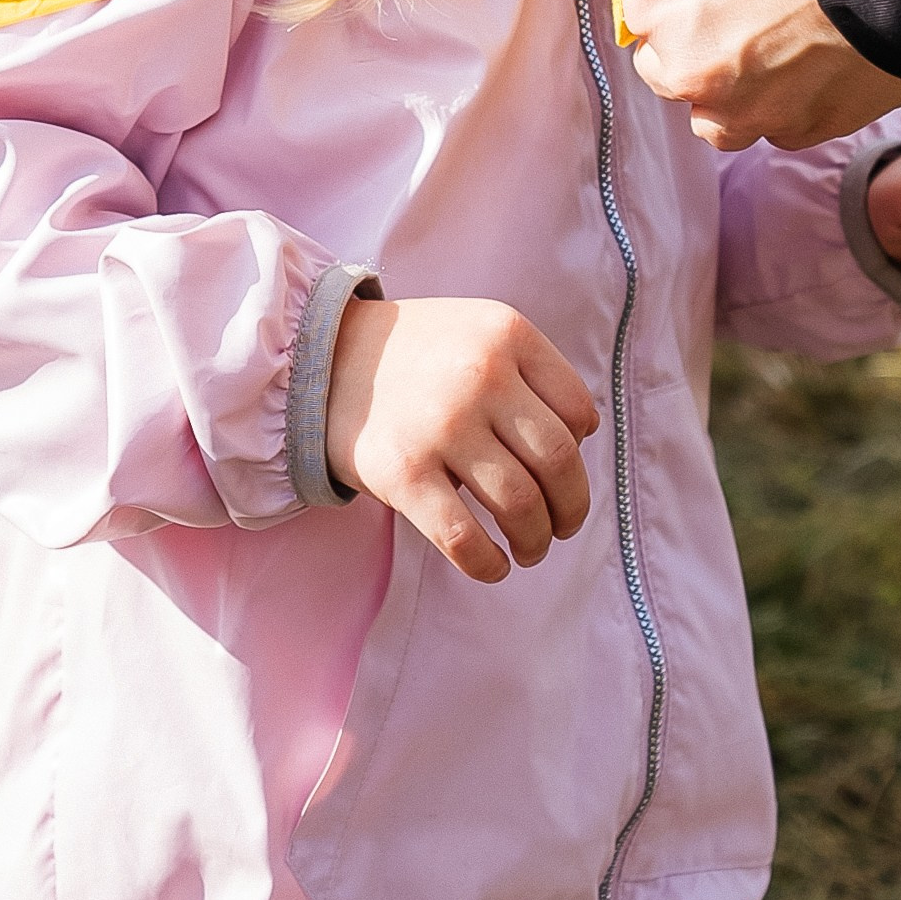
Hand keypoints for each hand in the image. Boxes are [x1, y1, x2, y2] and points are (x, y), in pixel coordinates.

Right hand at [325, 297, 598, 584]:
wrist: (319, 359)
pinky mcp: (403, 473)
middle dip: (570, 509)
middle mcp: (481, 375)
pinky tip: (493, 567)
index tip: (562, 475)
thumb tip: (581, 440)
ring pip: (520, 505)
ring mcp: (442, 425)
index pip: (578, 412)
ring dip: (536, 541)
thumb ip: (529, 373)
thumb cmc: (414, 356)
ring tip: (530, 549)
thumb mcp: (477, 332)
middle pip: (559, 463)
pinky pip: (465, 538)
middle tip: (561, 528)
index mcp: (508, 335)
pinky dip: (489, 564)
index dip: (579, 453)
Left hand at [616, 0, 900, 150]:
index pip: (640, 3)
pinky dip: (795, 101)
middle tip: (757, 3)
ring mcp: (740, 108)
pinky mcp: (799, 130)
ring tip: (792, 37)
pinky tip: (828, 56)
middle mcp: (682, 62)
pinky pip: (780, 124)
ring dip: (742, 85)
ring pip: (720, 111)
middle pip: (671, 65)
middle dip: (702, 42)